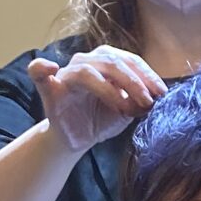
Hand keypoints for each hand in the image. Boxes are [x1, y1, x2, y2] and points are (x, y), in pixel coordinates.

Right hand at [28, 47, 166, 154]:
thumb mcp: (128, 110)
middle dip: (133, 82)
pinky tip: (49, 68)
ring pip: (87, 72)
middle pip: (112, 63)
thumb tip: (162, 97)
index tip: (162, 93)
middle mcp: (87, 62)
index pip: (130, 61)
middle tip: (147, 101)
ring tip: (124, 108)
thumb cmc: (102, 119)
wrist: (78, 139)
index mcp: (108, 62)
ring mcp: (67, 73)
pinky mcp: (49, 89)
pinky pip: (39, 72)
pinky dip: (41, 68)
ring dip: (109, 90)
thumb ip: (141, 100)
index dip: (147, 75)